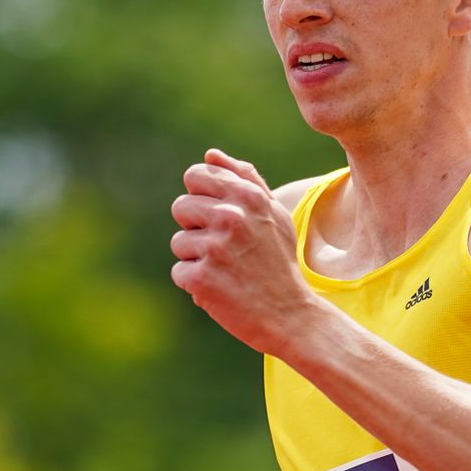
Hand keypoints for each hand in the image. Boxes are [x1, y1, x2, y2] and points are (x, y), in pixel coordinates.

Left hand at [170, 150, 318, 356]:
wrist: (291, 315)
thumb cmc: (279, 263)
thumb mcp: (273, 215)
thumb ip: (244, 179)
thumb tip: (210, 155)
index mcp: (247, 196)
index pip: (196, 175)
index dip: (202, 198)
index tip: (219, 219)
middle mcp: (230, 217)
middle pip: (181, 207)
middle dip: (196, 228)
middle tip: (225, 249)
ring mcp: (214, 247)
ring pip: (179, 242)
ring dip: (196, 259)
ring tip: (227, 271)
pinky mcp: (201, 277)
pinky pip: (179, 272)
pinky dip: (196, 284)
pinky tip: (221, 288)